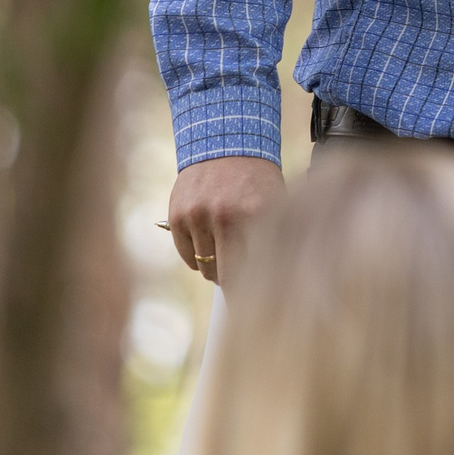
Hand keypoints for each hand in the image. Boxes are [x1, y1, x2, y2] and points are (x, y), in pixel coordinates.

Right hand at [167, 155, 283, 285]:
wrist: (224, 142)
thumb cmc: (257, 180)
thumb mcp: (276, 202)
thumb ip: (275, 238)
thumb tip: (275, 283)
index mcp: (257, 214)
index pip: (255, 269)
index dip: (256, 294)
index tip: (259, 312)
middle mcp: (226, 216)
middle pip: (226, 275)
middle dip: (234, 286)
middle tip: (241, 292)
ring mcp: (198, 216)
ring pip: (205, 268)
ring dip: (216, 268)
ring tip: (226, 253)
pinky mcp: (177, 217)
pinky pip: (187, 255)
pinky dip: (197, 257)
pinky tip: (208, 241)